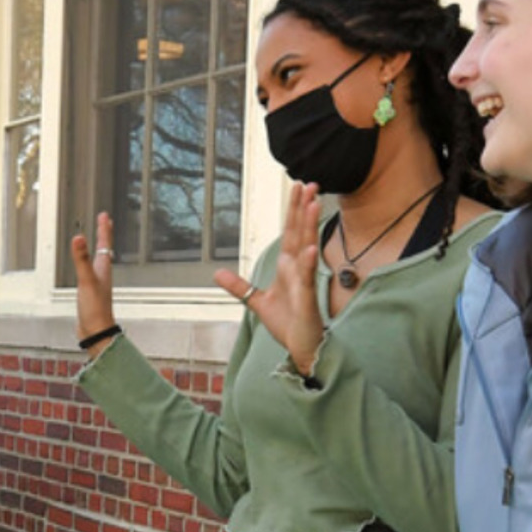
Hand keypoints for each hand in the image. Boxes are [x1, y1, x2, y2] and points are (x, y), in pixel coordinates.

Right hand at [67, 212, 117, 355]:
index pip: (104, 244)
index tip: (104, 215)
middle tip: (103, 222)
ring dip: (97, 249)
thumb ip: (81, 259)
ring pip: (97, 260)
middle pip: (103, 250)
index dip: (104, 229)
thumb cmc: (95, 308)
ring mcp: (96, 283)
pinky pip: (89, 272)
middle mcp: (101, 274)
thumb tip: (78, 238)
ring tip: (95, 241)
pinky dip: (87, 264)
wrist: (96, 332)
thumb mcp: (86, 281)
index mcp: (103, 269)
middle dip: (103, 235)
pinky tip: (84, 268)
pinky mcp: (89, 292)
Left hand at [215, 182, 326, 374]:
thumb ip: (239, 286)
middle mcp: (297, 269)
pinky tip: (308, 249)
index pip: (291, 232)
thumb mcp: (257, 302)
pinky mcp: (307, 300)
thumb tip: (217, 273)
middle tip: (309, 183)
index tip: (298, 188)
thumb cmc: (287, 323)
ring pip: (306, 249)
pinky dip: (307, 264)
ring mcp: (303, 282)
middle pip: (300, 233)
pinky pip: (306, 279)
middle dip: (303, 208)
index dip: (293, 210)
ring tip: (314, 203)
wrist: (301, 347)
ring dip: (310, 226)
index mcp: (288, 267)